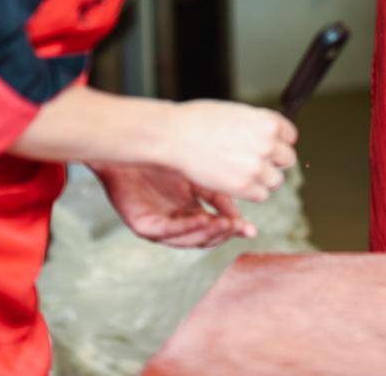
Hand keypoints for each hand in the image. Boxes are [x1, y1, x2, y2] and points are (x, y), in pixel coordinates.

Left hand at [92, 162, 252, 246]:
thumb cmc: (165, 158)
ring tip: (224, 224)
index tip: (251, 229)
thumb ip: (220, 195)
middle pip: (202, 239)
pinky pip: (167, 232)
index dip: (232, 230)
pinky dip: (186, 227)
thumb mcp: (200, 176)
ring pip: (186, 240)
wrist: (134, 145)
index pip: (214, 229)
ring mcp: (157, 226)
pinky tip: (202, 217)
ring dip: (207, 233)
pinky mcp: (142, 224)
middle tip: (237, 226)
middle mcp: (174, 223)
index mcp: (189, 213)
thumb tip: (244, 213)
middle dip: (222, 234)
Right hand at [163, 100, 297, 202]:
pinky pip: (261, 195)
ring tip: (243, 172)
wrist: (175, 135)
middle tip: (254, 161)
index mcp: (269, 123)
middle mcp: (268, 144)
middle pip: (288, 160)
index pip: (291, 136)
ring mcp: (257, 167)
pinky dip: (252, 192)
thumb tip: (271, 135)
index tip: (267, 145)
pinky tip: (237, 182)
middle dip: (274, 161)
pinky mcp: (243, 187)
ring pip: (276, 181)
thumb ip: (258, 125)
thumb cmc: (200, 120)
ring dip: (264, 179)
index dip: (278, 141)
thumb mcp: (238, 112)